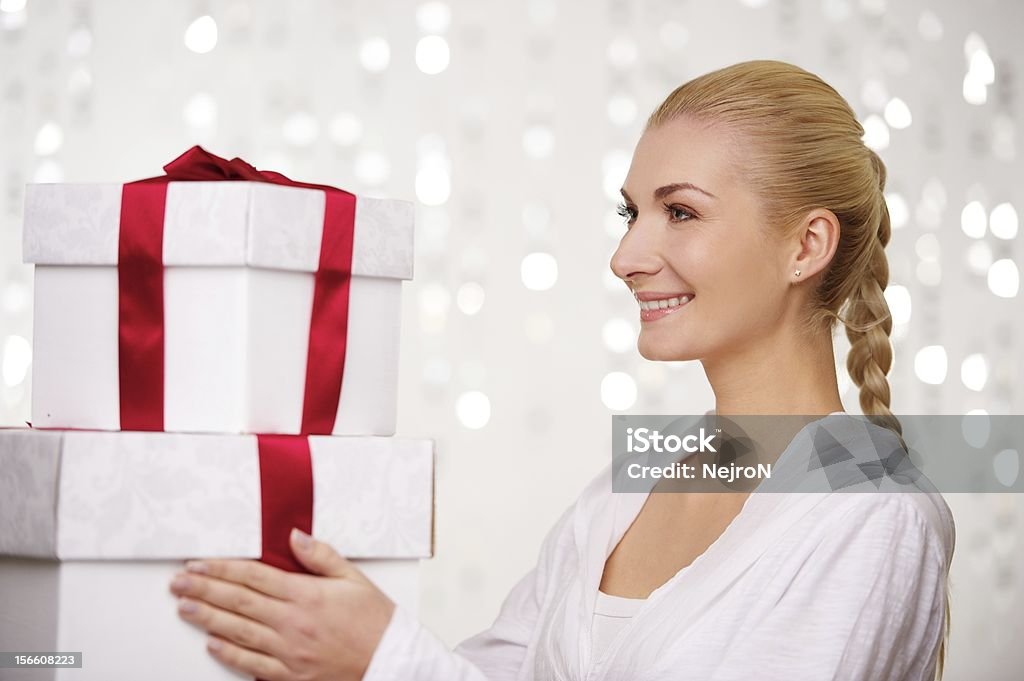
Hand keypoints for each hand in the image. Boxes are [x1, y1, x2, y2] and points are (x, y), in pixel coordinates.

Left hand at [169, 528, 395, 680]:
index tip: (200, 564)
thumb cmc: (373, 619)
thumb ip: (320, 555)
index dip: (222, 569)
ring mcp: (289, 651)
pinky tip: (211, 643)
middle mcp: (293, 623)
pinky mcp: (291, 675)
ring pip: (239, 632)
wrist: (389, 659)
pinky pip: (252, 664)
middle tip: (179, 582)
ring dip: (208, 618)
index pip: (254, 576)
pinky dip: (229, 654)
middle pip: (239, 602)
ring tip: (184, 608)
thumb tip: (294, 536)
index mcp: (306, 595)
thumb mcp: (352, 577)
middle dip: (204, 590)